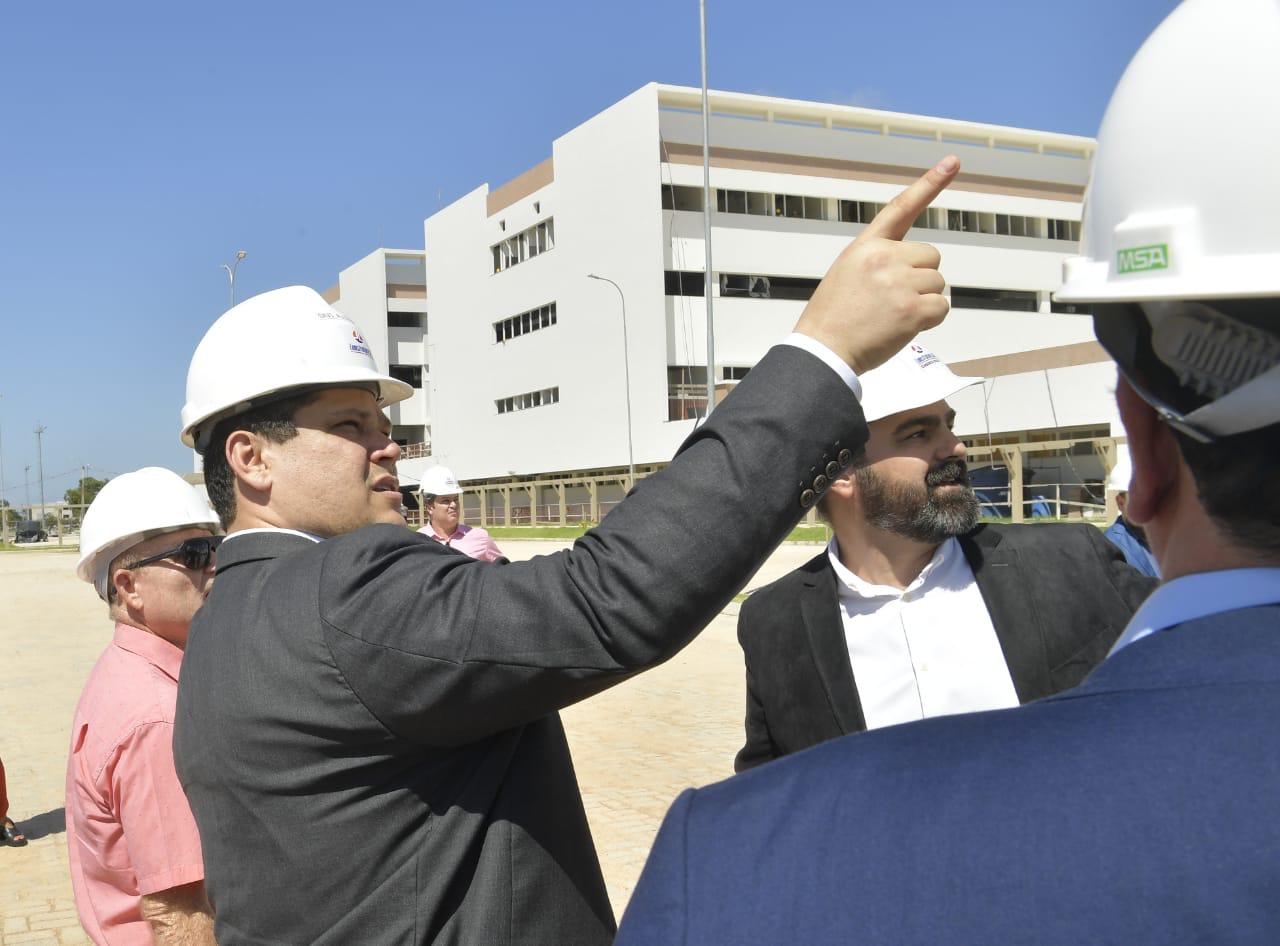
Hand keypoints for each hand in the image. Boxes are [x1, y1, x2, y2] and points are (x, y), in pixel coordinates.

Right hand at [794, 155, 958, 373]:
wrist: (823, 350)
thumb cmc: (833, 317)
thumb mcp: (847, 272)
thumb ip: (879, 260)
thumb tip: (915, 266)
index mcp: (867, 246)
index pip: (901, 207)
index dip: (930, 183)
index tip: (952, 162)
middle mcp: (885, 258)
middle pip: (931, 258)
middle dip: (921, 279)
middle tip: (892, 300)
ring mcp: (900, 283)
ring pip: (938, 284)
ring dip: (924, 302)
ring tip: (892, 315)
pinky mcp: (912, 309)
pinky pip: (941, 308)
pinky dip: (930, 320)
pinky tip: (904, 326)